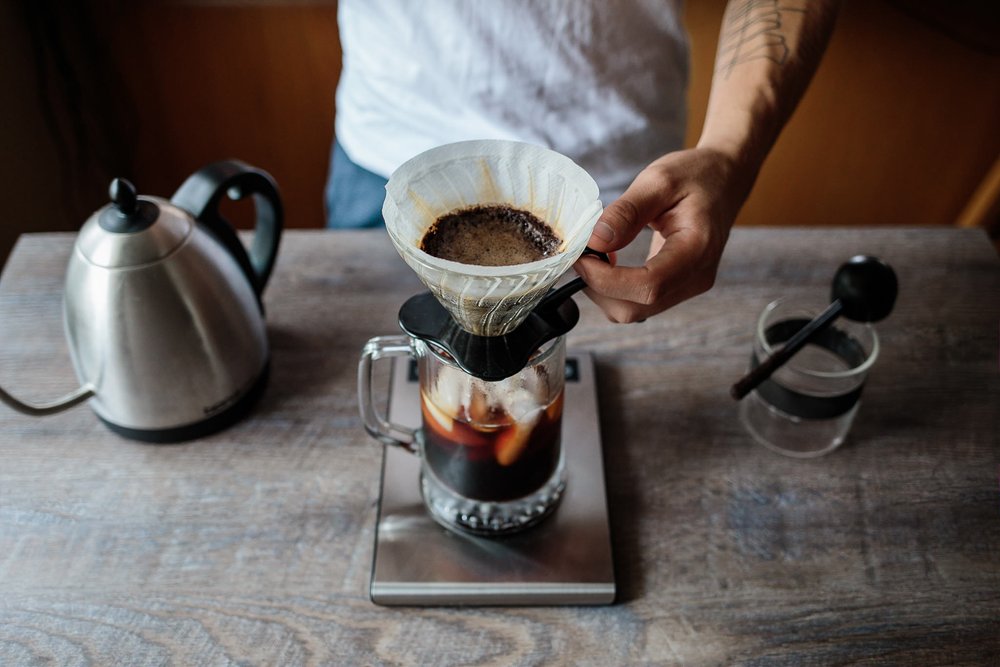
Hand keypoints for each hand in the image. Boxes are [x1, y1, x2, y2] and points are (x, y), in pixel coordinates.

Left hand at [574, 146, 750, 321]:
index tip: (582, 255)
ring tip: (594, 256)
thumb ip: (626, 212)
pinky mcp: (677, 288)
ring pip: (634, 311)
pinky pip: (639, 303)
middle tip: (582, 254)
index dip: (606, 280)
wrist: (723, 180)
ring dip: (604, 290)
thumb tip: (595, 241)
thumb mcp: (658, 181)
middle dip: (599, 288)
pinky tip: (609, 263)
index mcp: (697, 249)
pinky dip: (615, 290)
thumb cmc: (695, 175)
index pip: (648, 286)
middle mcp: (696, 278)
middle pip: (637, 308)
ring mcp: (688, 287)